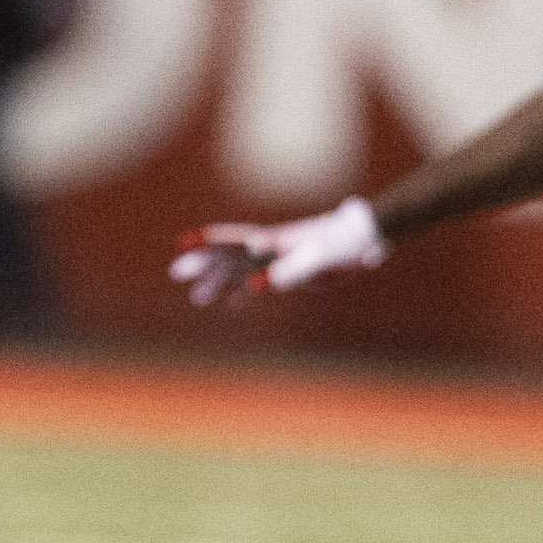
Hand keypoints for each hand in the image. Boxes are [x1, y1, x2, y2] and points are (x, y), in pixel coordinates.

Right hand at [169, 197, 388, 306]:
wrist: (365, 236)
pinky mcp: (291, 270)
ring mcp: (279, 259)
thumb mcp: (320, 258)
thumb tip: (255, 285)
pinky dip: (245, 292)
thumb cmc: (344, 244)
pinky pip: (260, 281)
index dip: (208, 243)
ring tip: (198, 298)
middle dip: (204, 264)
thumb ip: (288, 270)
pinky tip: (236, 306)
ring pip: (241, 269)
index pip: (233, 241)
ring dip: (220, 281)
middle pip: (230, 255)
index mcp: (272, 243)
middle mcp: (270, 249)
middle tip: (177, 274)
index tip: (183, 244)